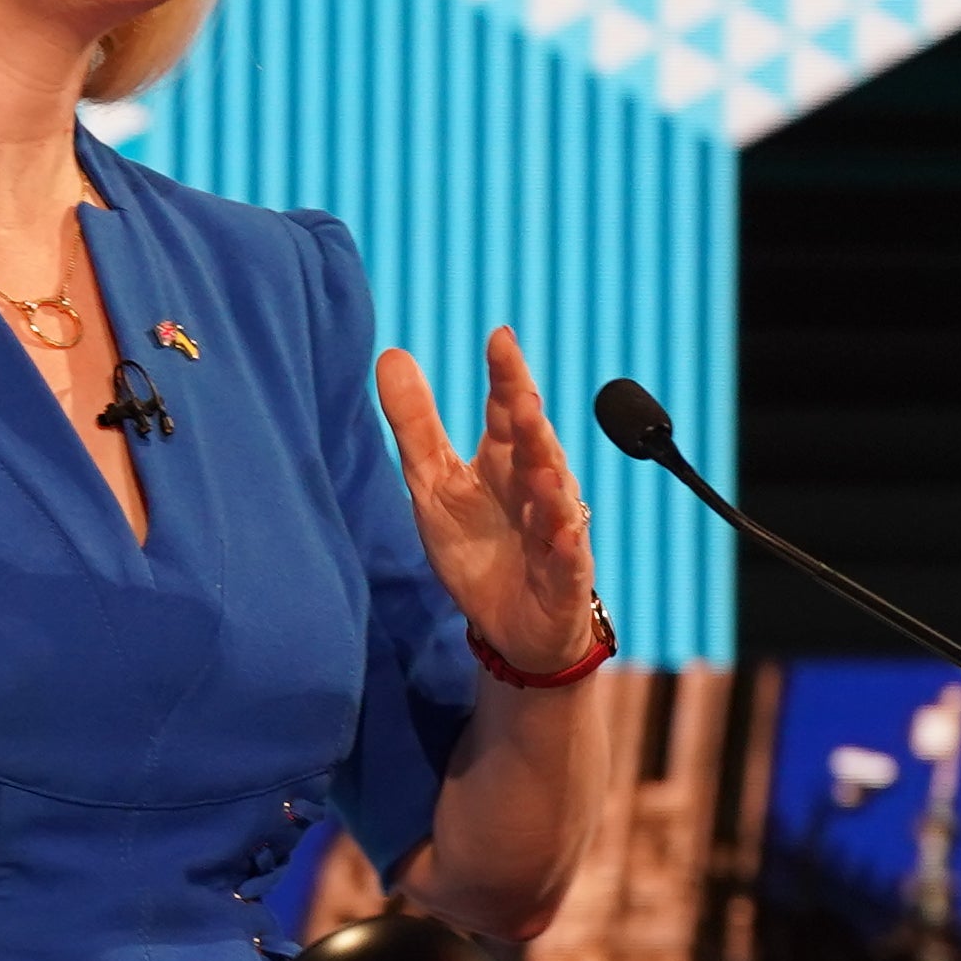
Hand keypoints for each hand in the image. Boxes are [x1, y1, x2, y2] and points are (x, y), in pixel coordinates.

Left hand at [377, 327, 601, 678]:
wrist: (505, 622)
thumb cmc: (475, 543)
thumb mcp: (432, 481)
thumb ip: (415, 422)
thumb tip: (391, 353)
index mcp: (505, 460)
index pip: (508, 408)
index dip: (507, 375)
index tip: (500, 337)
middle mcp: (538, 487)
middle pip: (537, 449)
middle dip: (531, 426)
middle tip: (521, 397)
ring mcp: (555, 531)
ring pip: (558, 501)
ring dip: (552, 484)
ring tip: (542, 466)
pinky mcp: (564, 578)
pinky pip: (569, 560)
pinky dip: (568, 547)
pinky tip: (564, 533)